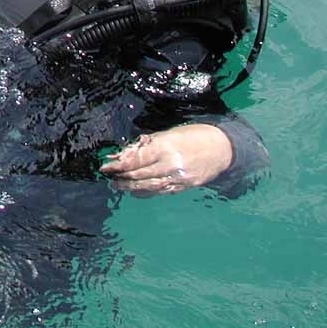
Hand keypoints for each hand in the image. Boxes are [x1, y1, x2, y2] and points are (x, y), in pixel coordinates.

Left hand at [100, 123, 233, 194]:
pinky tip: (135, 192)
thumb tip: (122, 154)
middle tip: (108, 176)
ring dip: (130, 187)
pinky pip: (161, 192)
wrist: (221, 147)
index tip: (104, 167)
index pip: (135, 160)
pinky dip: (146, 192)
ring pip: (148, 186)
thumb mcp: (167, 135)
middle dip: (121, 177)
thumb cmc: (191, 136)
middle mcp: (171, 164)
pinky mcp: (185, 186)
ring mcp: (178, 178)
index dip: (118, 165)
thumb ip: (145, 146)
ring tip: (117, 185)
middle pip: (139, 175)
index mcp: (165, 147)